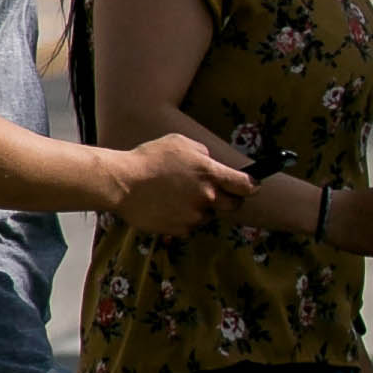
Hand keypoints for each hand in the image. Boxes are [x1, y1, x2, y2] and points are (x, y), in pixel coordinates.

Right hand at [110, 133, 253, 237]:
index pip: (247, 185)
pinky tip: (164, 207)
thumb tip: (211, 162)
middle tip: (208, 192)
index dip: (251, 186)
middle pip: (234, 205)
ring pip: (208, 216)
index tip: (250, 186)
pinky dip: (181, 219)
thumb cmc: (148, 158)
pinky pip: (188, 226)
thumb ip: (202, 153)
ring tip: (175, 197)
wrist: (120, 182)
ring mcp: (194, 215)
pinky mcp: (179, 229)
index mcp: (209, 173)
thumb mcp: (178, 142)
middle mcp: (207, 197)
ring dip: (199, 209)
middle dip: (227, 199)